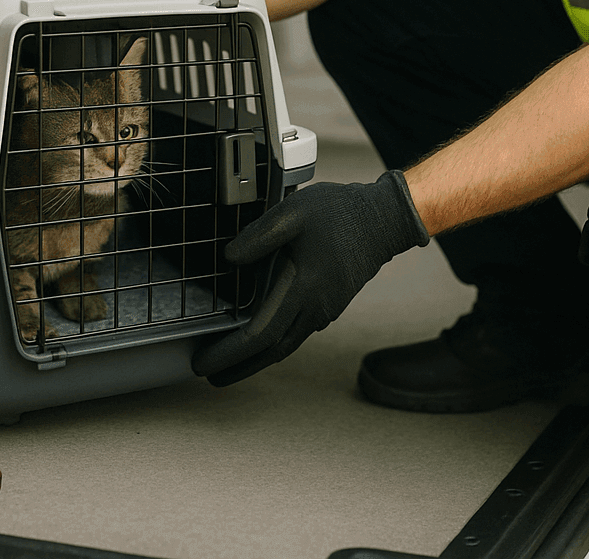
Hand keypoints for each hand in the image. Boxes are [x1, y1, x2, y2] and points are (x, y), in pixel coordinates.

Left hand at [191, 171, 429, 386]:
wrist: (385, 220)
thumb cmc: (340, 213)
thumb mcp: (293, 212)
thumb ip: (259, 236)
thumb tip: (230, 259)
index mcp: (304, 289)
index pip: (260, 336)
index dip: (229, 353)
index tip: (203, 363)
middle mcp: (315, 309)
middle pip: (271, 352)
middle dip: (237, 367)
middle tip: (208, 375)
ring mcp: (324, 310)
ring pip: (285, 346)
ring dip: (255, 359)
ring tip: (228, 363)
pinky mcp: (328, 305)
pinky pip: (295, 333)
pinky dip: (272, 343)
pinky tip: (259, 338)